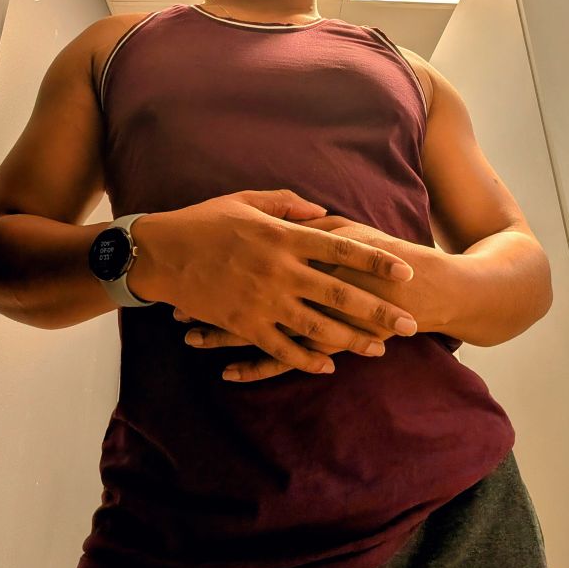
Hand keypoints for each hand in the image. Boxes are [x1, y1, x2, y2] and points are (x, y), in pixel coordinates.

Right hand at [128, 190, 416, 377]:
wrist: (159, 254)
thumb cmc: (202, 221)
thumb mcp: (246, 200)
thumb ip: (287, 204)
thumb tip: (323, 212)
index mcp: (284, 236)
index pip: (342, 249)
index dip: (376, 262)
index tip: (406, 272)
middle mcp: (280, 270)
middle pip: (340, 293)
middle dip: (379, 310)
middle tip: (410, 323)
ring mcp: (262, 301)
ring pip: (317, 327)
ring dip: (352, 340)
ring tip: (380, 349)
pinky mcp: (243, 324)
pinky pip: (280, 348)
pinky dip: (305, 359)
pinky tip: (328, 367)